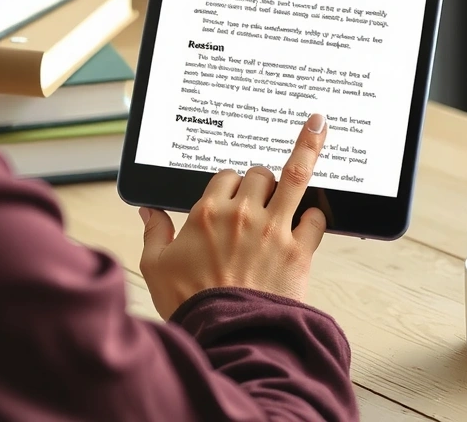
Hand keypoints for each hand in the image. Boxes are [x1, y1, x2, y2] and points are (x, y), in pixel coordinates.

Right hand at [139, 113, 328, 319]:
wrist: (226, 336)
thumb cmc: (190, 304)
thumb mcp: (155, 267)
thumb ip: (154, 233)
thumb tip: (148, 212)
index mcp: (207, 213)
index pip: (224, 176)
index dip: (228, 183)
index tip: (230, 193)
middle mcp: (242, 214)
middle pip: (258, 174)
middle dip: (260, 179)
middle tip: (262, 192)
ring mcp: (274, 231)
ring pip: (294, 179)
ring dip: (305, 155)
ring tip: (318, 129)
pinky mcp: (299, 251)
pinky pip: (315, 218)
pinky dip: (315, 216)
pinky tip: (311, 219)